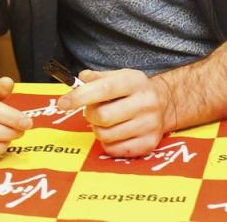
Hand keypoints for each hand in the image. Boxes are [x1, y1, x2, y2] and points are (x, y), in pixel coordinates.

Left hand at [56, 68, 172, 157]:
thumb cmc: (132, 90)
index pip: (103, 89)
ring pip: (105, 135)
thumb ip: (95, 78)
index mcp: (134, 81)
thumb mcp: (118, 76)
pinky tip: (115, 132)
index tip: (62, 103)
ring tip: (106, 122)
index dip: (80, 97)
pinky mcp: (149, 144)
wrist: (164, 103)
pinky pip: (114, 150)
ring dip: (98, 129)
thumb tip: (78, 82)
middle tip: (93, 111)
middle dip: (90, 115)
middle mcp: (145, 103)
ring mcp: (149, 125)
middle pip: (102, 116)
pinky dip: (107, 143)